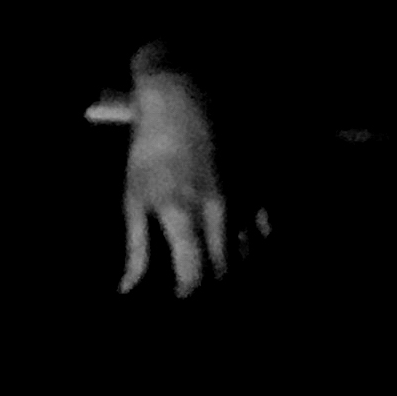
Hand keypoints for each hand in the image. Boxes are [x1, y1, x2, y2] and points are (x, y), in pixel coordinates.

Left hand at [122, 69, 262, 297]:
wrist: (182, 98)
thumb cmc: (150, 148)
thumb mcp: (134, 197)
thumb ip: (136, 247)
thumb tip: (127, 288)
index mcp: (181, 215)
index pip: (194, 275)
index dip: (189, 294)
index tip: (181, 297)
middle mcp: (219, 211)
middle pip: (227, 269)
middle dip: (214, 284)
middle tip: (201, 286)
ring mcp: (244, 196)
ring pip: (251, 251)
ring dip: (236, 265)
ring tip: (221, 269)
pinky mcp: (261, 182)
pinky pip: (268, 226)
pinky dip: (257, 242)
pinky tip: (244, 245)